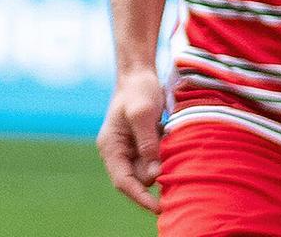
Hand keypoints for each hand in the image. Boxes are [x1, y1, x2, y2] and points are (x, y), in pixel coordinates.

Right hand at [97, 69, 164, 211]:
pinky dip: (166, 154)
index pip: (123, 182)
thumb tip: (155, 171)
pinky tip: (168, 135)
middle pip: (139, 178)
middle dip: (155, 173)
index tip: (159, 207)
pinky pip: (157, 159)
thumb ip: (147, 142)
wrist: (141, 73)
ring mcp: (132, 149)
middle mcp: (119, 152)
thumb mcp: (142, 113)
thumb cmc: (138, 90)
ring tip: (166, 137)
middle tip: (169, 154)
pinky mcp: (144, 144)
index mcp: (111, 147)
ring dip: (162, 161)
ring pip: (150, 170)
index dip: (140, 198)